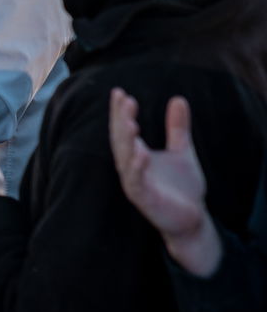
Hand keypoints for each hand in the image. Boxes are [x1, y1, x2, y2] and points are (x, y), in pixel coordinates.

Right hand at [109, 87, 219, 276]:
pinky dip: (136, 167)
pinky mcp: (144, 199)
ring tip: (130, 122)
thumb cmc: (182, 188)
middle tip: (125, 100)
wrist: (192, 219)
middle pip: (121, 140)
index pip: (123, 129)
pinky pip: (136, 181)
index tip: (119, 92)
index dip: (120, 111)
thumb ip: (178, 128)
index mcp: (136, 155)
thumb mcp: (182, 152)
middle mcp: (130, 167)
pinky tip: (141, 153)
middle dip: (121, 120)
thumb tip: (178, 98)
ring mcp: (135, 183)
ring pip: (124, 158)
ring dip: (126, 141)